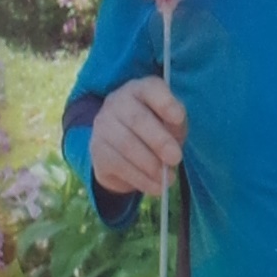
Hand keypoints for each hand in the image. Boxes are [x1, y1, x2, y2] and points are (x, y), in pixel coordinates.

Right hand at [84, 77, 186, 197]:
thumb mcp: (170, 123)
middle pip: (137, 119)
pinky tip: (156, 187)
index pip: (150, 89)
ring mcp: (103, 125)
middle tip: (176, 158)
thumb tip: (172, 146)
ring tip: (169, 179)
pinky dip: (140, 179)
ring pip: (126, 145)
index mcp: (140, 89)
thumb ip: (175, 126)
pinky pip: (118, 165)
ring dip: (151, 165)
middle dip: (159, 140)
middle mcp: (117, 102)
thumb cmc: (156, 128)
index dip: (165, 102)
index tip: (179, 118)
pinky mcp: (97, 150)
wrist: (124, 148)